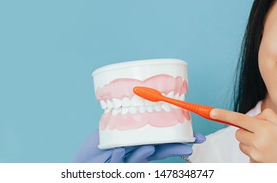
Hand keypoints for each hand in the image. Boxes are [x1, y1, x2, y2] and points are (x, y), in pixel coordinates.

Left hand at [73, 130, 205, 162]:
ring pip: (144, 158)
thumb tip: (136, 107)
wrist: (81, 168)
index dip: (178, 136)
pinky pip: (122, 164)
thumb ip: (122, 122)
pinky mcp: (119, 169)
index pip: (163, 138)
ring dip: (147, 152)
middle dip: (177, 147)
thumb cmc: (95, 150)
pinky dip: (119, 158)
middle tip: (191, 145)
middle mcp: (138, 152)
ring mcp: (130, 162)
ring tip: (149, 148)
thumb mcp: (108, 130)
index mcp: (139, 141)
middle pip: (162, 149)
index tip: (194, 134)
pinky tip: (116, 152)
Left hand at [210, 108, 276, 162]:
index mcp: (265, 129)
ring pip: (242, 145)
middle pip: (238, 133)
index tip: (211, 113)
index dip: (223, 115)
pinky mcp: (254, 165)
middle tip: (261, 136)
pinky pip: (247, 156)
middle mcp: (258, 142)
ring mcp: (255, 155)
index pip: (239, 119)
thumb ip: (266, 117)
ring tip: (267, 148)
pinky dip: (254, 155)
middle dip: (245, 132)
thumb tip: (251, 118)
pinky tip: (267, 157)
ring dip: (250, 144)